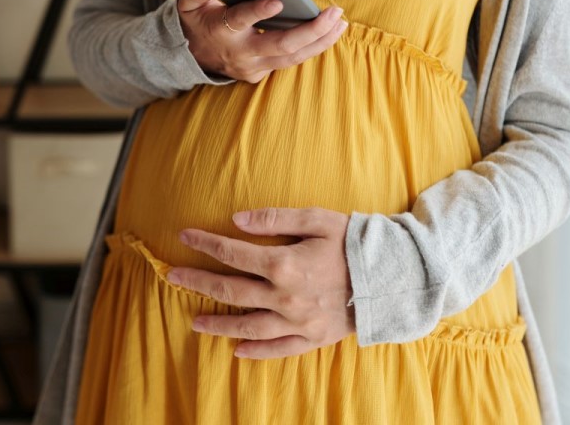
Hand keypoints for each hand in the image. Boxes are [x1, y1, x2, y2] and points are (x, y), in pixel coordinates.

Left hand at [167, 207, 355, 358]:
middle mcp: (285, 297)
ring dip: (218, 323)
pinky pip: (277, 349)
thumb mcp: (317, 219)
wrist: (395, 277)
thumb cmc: (355, 242)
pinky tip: (236, 350)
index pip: (233, 253)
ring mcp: (297, 322)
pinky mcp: (312, 338)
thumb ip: (274, 218)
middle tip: (174, 277)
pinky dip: (255, 352)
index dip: (205, 244)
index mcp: (284, 264)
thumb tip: (236, 220)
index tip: (184, 237)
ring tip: (195, 321)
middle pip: (231, 291)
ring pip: (248, 326)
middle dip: (199, 282)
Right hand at [176, 0, 347, 82]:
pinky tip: (330, 33)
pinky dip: (311, 48)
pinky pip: (289, 61)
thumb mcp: (187, 3)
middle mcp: (239, 52)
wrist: (188, 57)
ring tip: (341, 23)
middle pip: (280, 45)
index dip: (258, 12)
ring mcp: (251, 67)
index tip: (278, 0)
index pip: (240, 20)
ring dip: (320, 41)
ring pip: (292, 58)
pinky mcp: (259, 73)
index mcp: (220, 30)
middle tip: (334, 13)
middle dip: (311, 30)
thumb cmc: (194, 21)